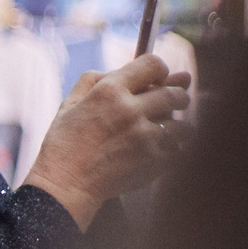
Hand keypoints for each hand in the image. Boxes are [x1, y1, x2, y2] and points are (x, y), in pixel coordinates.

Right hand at [23, 55, 193, 228]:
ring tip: (167, 130)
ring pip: (183, 124)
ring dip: (177, 125)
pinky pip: (177, 148)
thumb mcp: (70, 103)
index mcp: (109, 91)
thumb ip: (95, 79)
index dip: (159, 70)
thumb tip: (123, 70)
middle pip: (175, 93)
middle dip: (177, 95)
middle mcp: (131, 110)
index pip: (153, 64)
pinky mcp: (155, 160)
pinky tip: (157, 150)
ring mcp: (146, 137)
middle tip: (172, 102)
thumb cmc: (64, 143)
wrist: (66, 184)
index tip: (158, 79)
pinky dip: (171, 149)